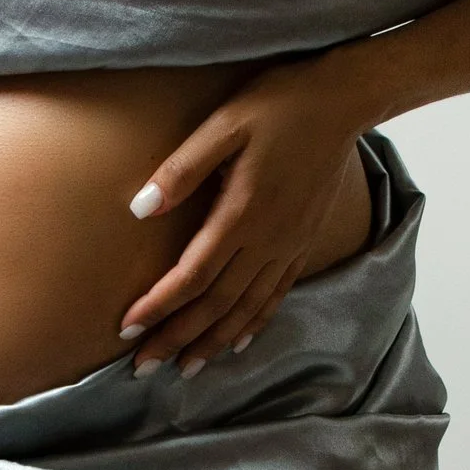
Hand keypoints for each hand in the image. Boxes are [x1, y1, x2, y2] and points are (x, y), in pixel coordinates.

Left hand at [118, 62, 370, 372]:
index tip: (127, 328)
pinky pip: (276, 295)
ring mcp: (289, 244)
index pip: (192, 276)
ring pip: (247, 308)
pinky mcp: (303, 241)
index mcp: (242, 213)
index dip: (159, 306)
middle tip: (143, 367)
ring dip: (214, 342)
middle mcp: (268, 240)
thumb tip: (139, 208)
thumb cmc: (278, 104)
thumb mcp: (223, 124)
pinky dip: (255, 324)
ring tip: (185, 368)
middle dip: (177, 338)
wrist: (342, 100)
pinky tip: (237, 342)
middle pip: (216, 304)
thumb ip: (182, 169)